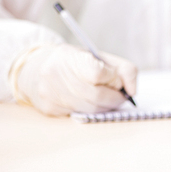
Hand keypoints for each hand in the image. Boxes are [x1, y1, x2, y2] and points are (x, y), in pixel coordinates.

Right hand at [9, 43, 136, 115]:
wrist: (37, 69)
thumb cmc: (76, 62)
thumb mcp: (100, 57)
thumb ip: (124, 70)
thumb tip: (132, 91)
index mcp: (69, 57)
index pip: (97, 73)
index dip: (112, 78)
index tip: (116, 79)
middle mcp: (56, 75)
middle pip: (97, 96)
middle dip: (115, 98)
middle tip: (120, 95)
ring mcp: (50, 93)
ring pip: (90, 109)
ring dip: (106, 106)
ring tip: (108, 99)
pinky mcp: (49, 109)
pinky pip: (80, 114)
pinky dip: (92, 110)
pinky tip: (90, 102)